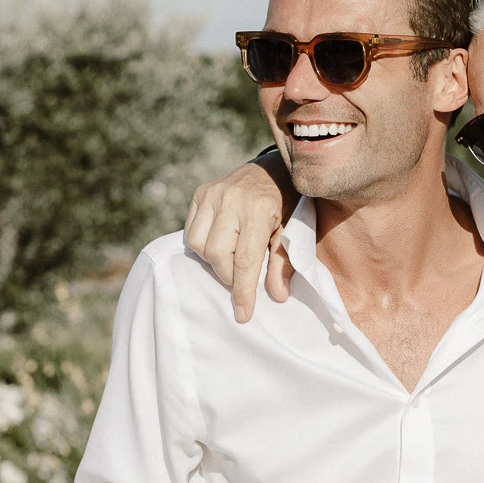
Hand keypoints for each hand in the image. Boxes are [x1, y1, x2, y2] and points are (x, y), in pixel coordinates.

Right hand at [184, 156, 296, 321]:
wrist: (275, 168)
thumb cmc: (288, 203)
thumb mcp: (293, 232)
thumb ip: (283, 263)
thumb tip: (277, 295)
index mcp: (258, 210)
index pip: (245, 260)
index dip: (243, 291)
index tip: (243, 315)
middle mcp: (231, 199)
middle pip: (217, 254)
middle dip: (228, 275)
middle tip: (242, 278)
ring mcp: (212, 193)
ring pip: (197, 244)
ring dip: (213, 260)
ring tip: (231, 258)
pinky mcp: (200, 192)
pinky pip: (190, 230)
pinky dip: (202, 244)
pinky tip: (221, 243)